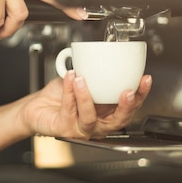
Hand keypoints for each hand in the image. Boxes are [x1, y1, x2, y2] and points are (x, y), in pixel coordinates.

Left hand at [21, 71, 152, 138]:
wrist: (36, 108)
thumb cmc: (59, 96)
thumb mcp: (82, 80)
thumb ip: (93, 72)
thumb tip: (103, 53)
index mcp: (106, 113)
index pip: (129, 107)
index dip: (140, 95)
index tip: (145, 79)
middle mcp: (97, 125)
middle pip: (118, 120)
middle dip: (125, 106)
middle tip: (127, 91)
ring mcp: (81, 129)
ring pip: (90, 117)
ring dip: (87, 96)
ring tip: (82, 78)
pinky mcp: (65, 129)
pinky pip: (69, 110)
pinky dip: (69, 93)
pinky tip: (70, 79)